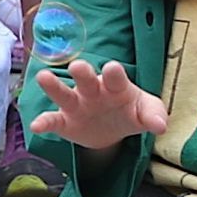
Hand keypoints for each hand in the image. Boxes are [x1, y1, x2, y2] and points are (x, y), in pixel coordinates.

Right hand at [28, 56, 168, 152]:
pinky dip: (44, 122)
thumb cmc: (130, 111)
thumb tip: (160, 126)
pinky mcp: (64, 122)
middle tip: (78, 67)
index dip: (113, 73)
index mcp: (115, 86)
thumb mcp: (146, 112)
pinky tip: (36, 126)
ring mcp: (77, 105)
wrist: (111, 129)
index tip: (111, 68)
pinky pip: (53, 120)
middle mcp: (93, 91)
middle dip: (82, 72)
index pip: (115, 77)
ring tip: (43, 77)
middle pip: (86, 79)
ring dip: (54, 86)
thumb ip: (154, 115)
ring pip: (63, 94)